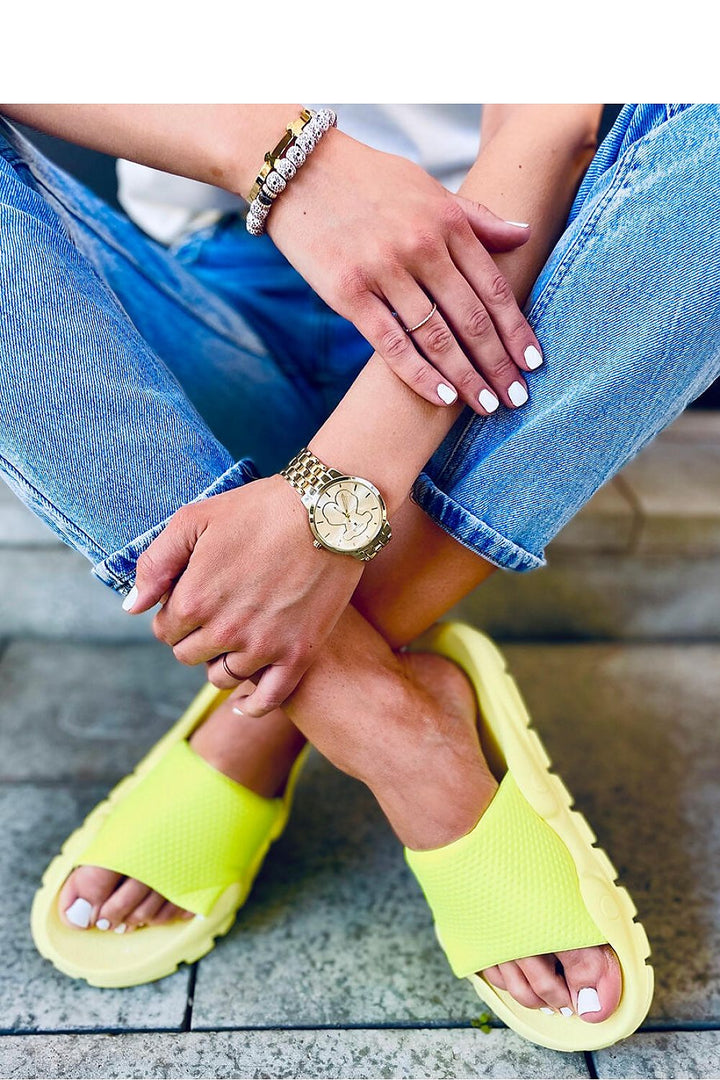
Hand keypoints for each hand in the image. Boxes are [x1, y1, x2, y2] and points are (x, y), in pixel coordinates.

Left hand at [126, 477, 362, 715]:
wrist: (329, 512)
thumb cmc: (260, 509)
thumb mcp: (195, 519)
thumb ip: (156, 563)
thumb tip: (133, 607)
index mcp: (194, 600)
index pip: (165, 630)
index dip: (176, 613)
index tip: (194, 596)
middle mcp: (225, 631)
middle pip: (190, 656)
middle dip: (195, 637)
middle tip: (217, 612)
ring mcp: (263, 646)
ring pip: (223, 678)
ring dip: (222, 661)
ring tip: (235, 639)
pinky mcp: (298, 654)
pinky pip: (267, 699)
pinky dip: (253, 705)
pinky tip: (244, 704)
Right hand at [268, 130, 542, 414]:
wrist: (298, 167)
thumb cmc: (368, 180)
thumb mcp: (429, 189)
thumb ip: (476, 217)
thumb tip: (525, 235)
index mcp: (448, 222)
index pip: (494, 287)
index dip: (517, 330)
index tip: (534, 364)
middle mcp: (422, 247)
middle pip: (472, 319)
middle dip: (499, 364)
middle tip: (517, 399)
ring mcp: (385, 270)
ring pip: (438, 337)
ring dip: (466, 378)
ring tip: (486, 406)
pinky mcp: (349, 292)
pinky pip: (392, 343)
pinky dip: (420, 375)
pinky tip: (443, 398)